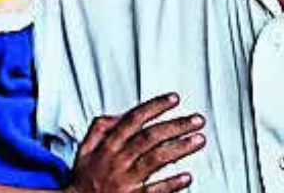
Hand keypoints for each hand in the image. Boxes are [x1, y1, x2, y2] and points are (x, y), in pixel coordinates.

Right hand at [67, 93, 205, 192]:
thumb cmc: (84, 179)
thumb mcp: (84, 148)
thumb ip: (100, 128)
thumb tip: (118, 115)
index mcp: (108, 146)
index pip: (133, 119)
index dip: (154, 107)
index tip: (173, 99)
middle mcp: (118, 160)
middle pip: (150, 137)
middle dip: (175, 125)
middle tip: (196, 120)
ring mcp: (126, 180)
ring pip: (156, 159)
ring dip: (179, 148)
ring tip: (199, 140)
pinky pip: (154, 190)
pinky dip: (171, 184)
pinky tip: (187, 176)